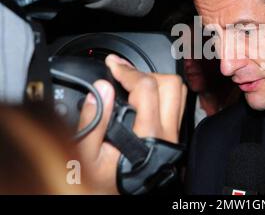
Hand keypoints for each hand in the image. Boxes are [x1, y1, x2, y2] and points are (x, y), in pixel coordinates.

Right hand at [77, 54, 186, 193]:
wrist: (124, 200)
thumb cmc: (106, 183)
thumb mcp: (86, 157)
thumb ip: (93, 121)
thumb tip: (102, 88)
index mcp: (147, 133)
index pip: (147, 86)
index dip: (127, 70)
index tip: (112, 64)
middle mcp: (167, 132)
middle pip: (171, 84)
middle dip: (145, 73)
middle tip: (124, 74)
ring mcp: (173, 134)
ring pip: (178, 93)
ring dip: (157, 82)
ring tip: (133, 82)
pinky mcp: (174, 137)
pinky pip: (176, 105)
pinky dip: (162, 94)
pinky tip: (144, 96)